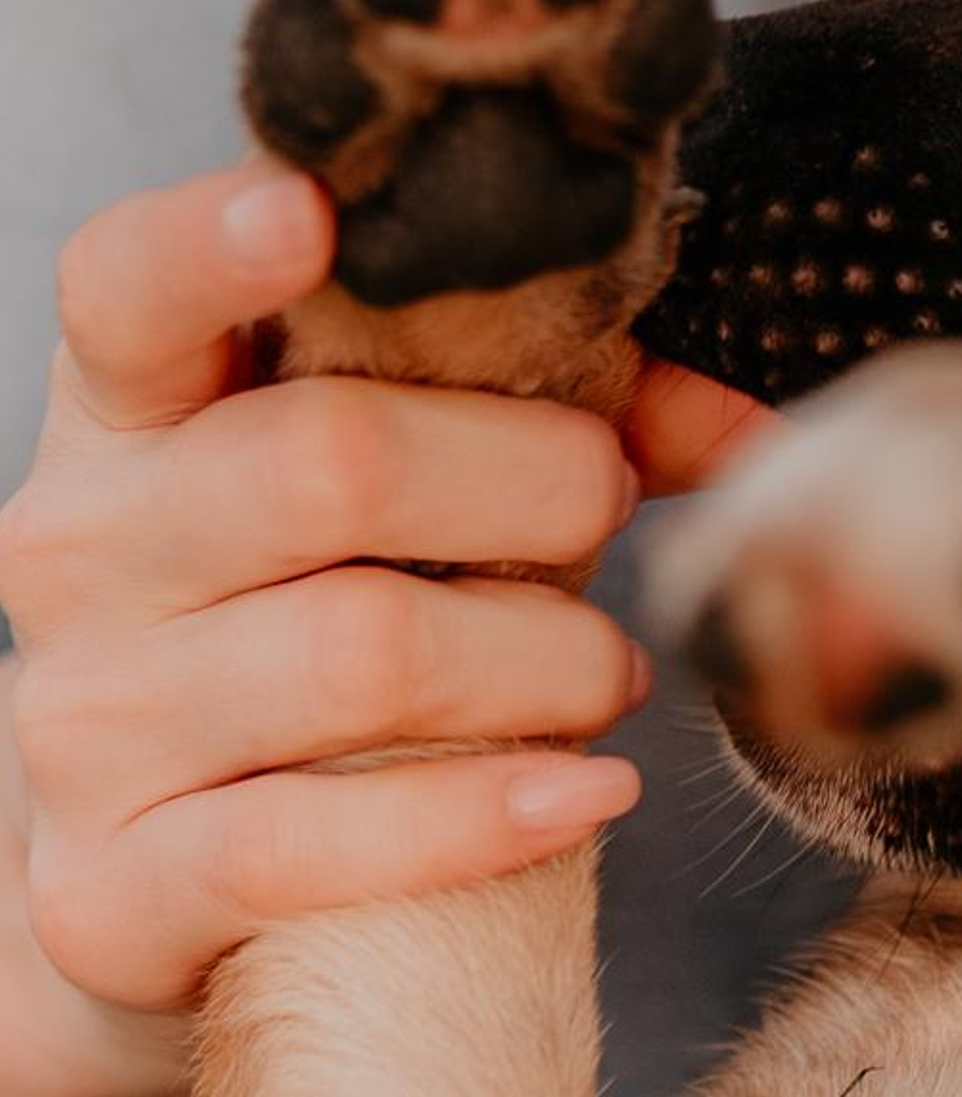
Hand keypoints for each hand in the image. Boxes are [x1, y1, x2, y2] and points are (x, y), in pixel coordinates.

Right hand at [0, 161, 771, 1096]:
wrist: (157, 881)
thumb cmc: (325, 621)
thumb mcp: (424, 494)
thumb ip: (575, 423)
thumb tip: (750, 434)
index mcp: (136, 414)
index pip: (128, 290)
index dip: (207, 241)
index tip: (309, 210)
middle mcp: (77, 548)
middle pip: (329, 462)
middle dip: (534, 483)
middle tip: (605, 512)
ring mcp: (85, 722)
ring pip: (364, 652)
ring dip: (546, 660)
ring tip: (606, 671)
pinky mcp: (113, 886)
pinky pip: (316, 842)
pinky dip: (485, 815)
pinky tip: (586, 792)